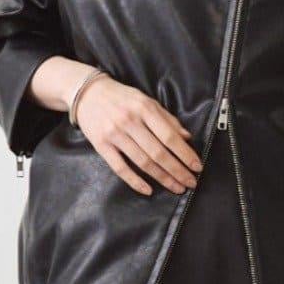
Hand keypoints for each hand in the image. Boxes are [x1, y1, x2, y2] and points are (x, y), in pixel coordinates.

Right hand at [74, 73, 202, 195]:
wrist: (87, 92)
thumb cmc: (121, 97)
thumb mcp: (146, 100)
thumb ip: (166, 118)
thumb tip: (187, 136)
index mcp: (144, 108)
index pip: (169, 136)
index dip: (185, 153)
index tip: (197, 166)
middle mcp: (130, 121)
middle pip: (158, 152)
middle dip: (178, 170)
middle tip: (191, 183)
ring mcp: (114, 134)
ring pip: (143, 162)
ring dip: (162, 178)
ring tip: (176, 187)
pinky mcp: (101, 145)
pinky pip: (120, 167)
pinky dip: (135, 181)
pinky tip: (148, 190)